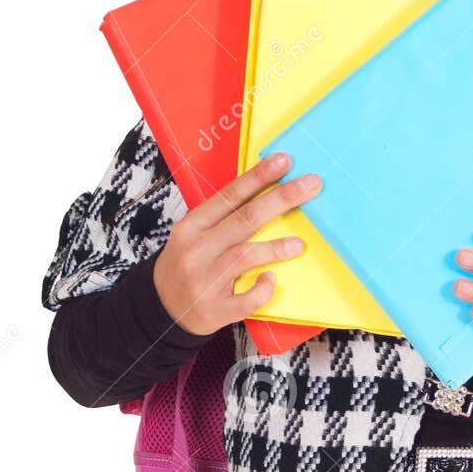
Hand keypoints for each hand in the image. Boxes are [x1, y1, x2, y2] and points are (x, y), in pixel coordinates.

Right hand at [152, 152, 321, 336]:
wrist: (161, 309)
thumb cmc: (186, 265)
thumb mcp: (194, 235)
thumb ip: (224, 218)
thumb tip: (268, 194)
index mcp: (191, 226)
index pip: (229, 196)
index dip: (258, 177)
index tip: (284, 161)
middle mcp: (196, 250)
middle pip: (244, 219)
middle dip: (281, 199)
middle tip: (311, 185)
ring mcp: (204, 281)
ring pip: (245, 256)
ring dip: (276, 248)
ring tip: (298, 244)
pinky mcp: (214, 310)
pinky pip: (246, 299)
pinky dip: (262, 289)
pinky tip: (271, 280)